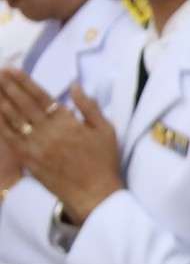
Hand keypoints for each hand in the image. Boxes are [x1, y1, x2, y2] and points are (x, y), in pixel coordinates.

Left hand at [0, 73, 121, 221]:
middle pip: (23, 104)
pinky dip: (0, 124)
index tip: (12, 70)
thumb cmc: (103, 161)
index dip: (25, 82)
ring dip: (1, 101)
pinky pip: (9, 137)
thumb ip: (89, 107)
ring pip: (12, 118)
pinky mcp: (27, 158)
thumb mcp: (106, 130)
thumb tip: (76, 87)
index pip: (40, 97)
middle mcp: (47, 131)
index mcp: (66, 122)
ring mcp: (34, 145)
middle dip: (8, 87)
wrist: (93, 193)